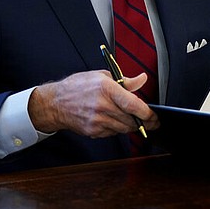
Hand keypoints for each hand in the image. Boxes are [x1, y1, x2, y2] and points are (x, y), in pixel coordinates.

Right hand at [28, 70, 157, 137]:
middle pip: (132, 120)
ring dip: (133, 126)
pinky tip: (117, 121)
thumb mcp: (101, 75)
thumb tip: (141, 80)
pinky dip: (118, 128)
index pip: (134, 105)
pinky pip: (113, 133)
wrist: (55, 103)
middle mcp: (103, 106)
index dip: (148, 113)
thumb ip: (125, 81)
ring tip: (137, 121)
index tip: (154, 115)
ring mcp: (98, 121)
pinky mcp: (94, 131)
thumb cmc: (77, 87)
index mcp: (107, 89)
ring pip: (124, 128)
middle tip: (152, 122)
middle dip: (145, 122)